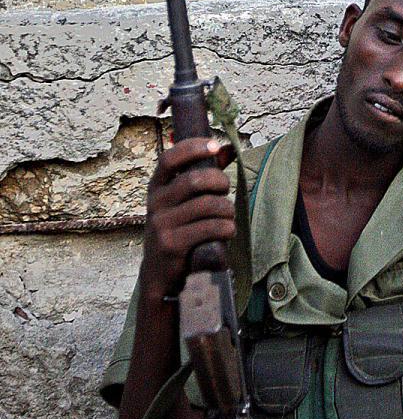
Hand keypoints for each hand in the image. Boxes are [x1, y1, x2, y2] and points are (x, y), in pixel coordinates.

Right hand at [141, 137, 236, 300]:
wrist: (159, 272)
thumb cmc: (177, 228)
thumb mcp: (182, 201)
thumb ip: (203, 174)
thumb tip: (228, 148)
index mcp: (157, 187)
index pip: (169, 159)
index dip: (192, 148)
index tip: (214, 145)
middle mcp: (156, 203)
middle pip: (194, 180)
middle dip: (219, 181)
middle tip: (226, 190)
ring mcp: (162, 224)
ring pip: (207, 205)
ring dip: (227, 209)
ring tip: (229, 215)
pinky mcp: (172, 244)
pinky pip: (209, 228)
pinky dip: (226, 227)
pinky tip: (228, 231)